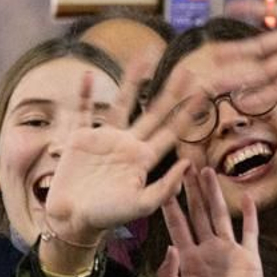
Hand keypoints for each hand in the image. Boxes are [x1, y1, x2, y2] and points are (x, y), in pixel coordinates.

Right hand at [43, 55, 187, 242]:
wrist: (73, 220)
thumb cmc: (107, 216)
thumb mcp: (140, 205)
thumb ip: (165, 188)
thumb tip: (189, 164)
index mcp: (143, 159)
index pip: (170, 131)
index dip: (187, 113)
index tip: (203, 93)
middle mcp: (126, 144)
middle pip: (153, 112)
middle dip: (170, 92)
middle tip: (187, 69)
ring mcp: (103, 139)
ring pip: (121, 103)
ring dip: (132, 81)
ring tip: (143, 57)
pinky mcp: (78, 139)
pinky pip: (81, 112)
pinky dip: (82, 94)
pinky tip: (86, 74)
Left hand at [157, 167, 268, 276]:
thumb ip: (169, 274)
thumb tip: (170, 246)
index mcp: (188, 260)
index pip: (177, 226)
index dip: (170, 206)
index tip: (163, 184)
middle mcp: (207, 251)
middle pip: (197, 214)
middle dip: (191, 191)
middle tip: (185, 166)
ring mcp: (228, 253)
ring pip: (220, 216)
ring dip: (214, 195)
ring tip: (208, 172)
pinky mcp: (249, 259)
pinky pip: (249, 233)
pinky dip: (249, 216)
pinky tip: (247, 198)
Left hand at [209, 0, 276, 99]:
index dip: (261, 95)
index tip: (241, 104)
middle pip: (261, 69)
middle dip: (239, 77)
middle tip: (214, 83)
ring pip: (259, 44)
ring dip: (237, 49)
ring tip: (213, 53)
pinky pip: (269, 9)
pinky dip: (251, 8)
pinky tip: (231, 7)